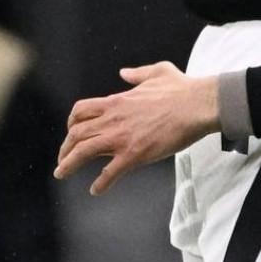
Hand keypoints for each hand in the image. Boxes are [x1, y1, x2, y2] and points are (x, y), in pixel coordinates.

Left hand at [54, 61, 219, 194]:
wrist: (198, 104)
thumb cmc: (182, 88)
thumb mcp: (158, 71)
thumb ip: (138, 73)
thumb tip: (124, 72)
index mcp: (117, 101)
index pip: (81, 111)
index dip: (72, 123)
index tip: (72, 131)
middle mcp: (113, 119)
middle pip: (76, 134)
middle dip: (65, 147)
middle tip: (63, 158)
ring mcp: (122, 138)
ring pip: (83, 152)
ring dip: (68, 164)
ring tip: (62, 173)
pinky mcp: (135, 154)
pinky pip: (110, 173)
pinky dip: (100, 183)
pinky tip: (96, 190)